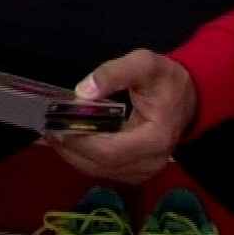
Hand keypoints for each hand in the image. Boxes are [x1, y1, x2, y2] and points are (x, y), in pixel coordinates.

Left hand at [50, 49, 196, 183]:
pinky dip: (83, 158)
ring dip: (72, 155)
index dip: (82, 142)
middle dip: (71, 148)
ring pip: (100, 170)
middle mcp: (151, 161)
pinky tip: (67, 142)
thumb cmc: (165, 79)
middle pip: (102, 164)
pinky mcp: (137, 170)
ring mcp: (145, 170)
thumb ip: (114, 73)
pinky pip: (104, 169)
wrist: (187, 97)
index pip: (111, 150)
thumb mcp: (143, 64)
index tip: (57, 126)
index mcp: (155, 138)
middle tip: (46, 129)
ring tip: (51, 134)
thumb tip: (83, 91)